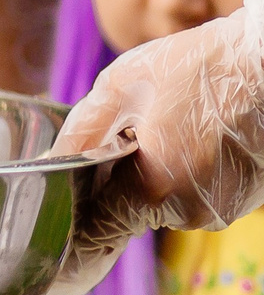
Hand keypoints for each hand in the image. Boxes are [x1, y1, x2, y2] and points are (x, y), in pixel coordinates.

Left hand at [57, 0, 263, 234]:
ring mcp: (224, 208)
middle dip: (117, 180)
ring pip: (165, 202)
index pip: (99, 228)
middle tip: (126, 134)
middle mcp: (193, 211)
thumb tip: (49, 163)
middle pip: (131, 211)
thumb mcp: (122, 86)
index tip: (61, 226)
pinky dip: (185, 170)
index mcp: (156, 189)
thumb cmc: (201, 66)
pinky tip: (194, 134)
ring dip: (154, 173)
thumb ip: (81, 132)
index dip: (76, 224)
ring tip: (168, 127)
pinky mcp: (245, 199)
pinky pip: (196, 193)